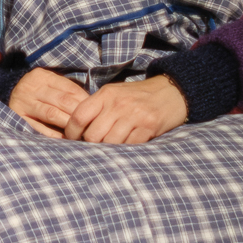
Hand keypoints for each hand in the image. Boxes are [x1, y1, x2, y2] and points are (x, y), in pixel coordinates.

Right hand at [6, 67, 88, 138]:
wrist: (10, 96)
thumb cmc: (38, 93)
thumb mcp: (50, 85)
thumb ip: (67, 92)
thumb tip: (92, 105)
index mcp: (41, 76)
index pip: (69, 88)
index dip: (84, 101)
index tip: (96, 112)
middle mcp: (30, 87)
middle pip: (62, 101)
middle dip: (79, 114)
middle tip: (92, 125)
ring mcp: (22, 102)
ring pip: (52, 114)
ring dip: (69, 124)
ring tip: (81, 132)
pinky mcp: (18, 118)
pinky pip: (40, 128)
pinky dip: (54, 134)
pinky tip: (66, 138)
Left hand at [65, 74, 188, 144]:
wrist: (171, 91)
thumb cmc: (137, 95)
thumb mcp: (114, 93)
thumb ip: (97, 107)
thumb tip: (78, 128)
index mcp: (106, 94)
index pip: (79, 116)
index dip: (72, 132)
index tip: (73, 139)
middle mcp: (118, 104)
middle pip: (93, 135)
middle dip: (91, 144)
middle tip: (93, 147)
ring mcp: (134, 116)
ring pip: (110, 143)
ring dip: (108, 150)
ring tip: (110, 148)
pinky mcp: (148, 127)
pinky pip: (130, 146)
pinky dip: (125, 150)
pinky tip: (125, 147)